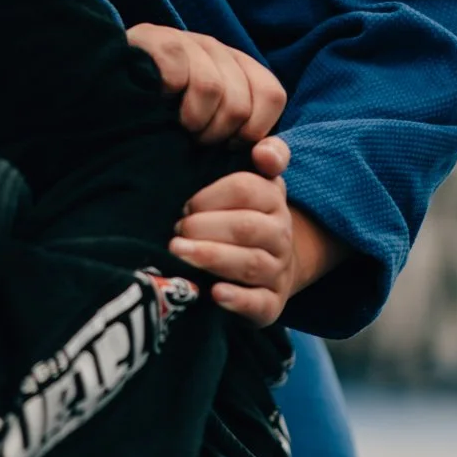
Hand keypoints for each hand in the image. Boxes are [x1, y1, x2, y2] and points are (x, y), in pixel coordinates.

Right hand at [125, 23, 285, 144]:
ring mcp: (185, 39)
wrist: (111, 103)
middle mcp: (215, 47)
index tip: (228, 145)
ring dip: (193, 121)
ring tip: (178, 127)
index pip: (272, 94)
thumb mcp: (219, 140)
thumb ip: (256, 153)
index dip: (254, 130)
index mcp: (238, 66)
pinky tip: (157, 104)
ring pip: (211, 88)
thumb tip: (269, 160)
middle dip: (218, 134)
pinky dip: (167, 97)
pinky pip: (176, 73)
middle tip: (195, 139)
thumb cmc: (173, 127)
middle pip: (240, 101)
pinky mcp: (153, 38)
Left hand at [167, 136, 346, 324]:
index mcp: (272, 198)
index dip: (211, 196)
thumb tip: (262, 151)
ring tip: (179, 254)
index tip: (186, 206)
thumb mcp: (249, 182)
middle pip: (246, 227)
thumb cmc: (241, 215)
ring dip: (212, 258)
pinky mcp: (271, 304)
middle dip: (205, 228)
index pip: (246, 189)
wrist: (270, 264)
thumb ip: (260, 157)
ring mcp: (278, 270)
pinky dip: (238, 300)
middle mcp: (280, 234)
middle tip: (175, 233)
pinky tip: (215, 294)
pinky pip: (259, 303)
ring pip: (251, 264)